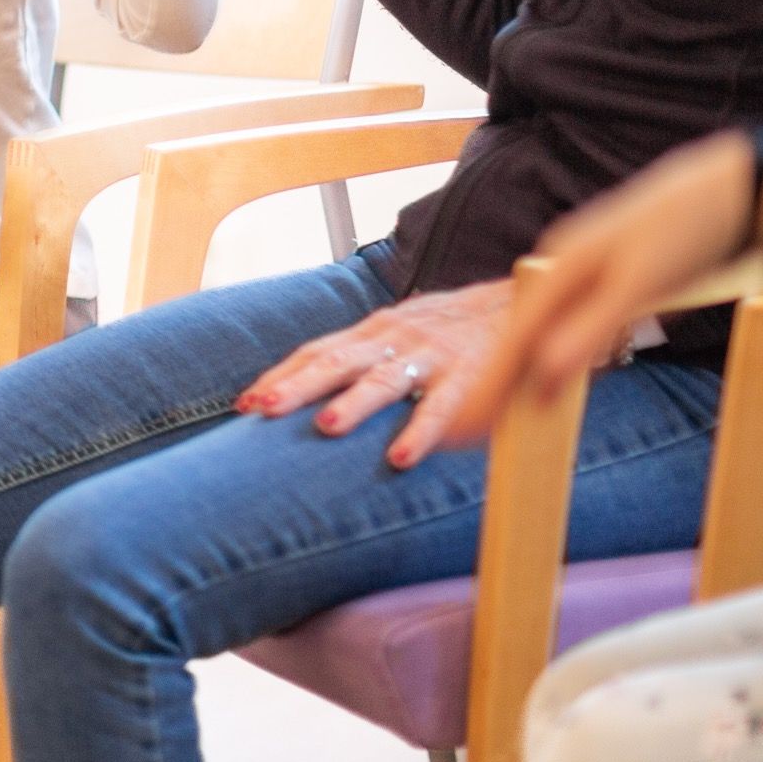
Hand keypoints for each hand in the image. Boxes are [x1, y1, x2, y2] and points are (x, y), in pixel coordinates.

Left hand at [235, 280, 511, 468]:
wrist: (519, 304)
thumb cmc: (448, 329)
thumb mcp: (397, 334)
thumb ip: (359, 359)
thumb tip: (305, 391)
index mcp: (372, 333)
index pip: (315, 353)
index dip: (279, 377)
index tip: (243, 405)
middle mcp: (393, 340)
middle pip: (335, 362)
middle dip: (295, 386)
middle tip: (261, 410)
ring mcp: (429, 357)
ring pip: (384, 380)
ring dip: (355, 403)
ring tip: (328, 426)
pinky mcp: (469, 377)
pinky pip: (443, 408)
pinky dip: (422, 432)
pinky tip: (403, 457)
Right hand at [445, 130, 757, 443]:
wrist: (729, 184)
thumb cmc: (686, 227)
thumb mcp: (638, 284)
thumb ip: (589, 331)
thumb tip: (541, 381)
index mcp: (558, 273)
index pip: (511, 344)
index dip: (486, 391)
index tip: (459, 436)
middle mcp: (560, 272)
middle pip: (517, 339)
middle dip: (492, 387)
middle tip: (465, 436)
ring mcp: (584, 273)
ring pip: (540, 333)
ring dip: (517, 374)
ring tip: (496, 412)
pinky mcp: (609, 277)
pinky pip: (566, 326)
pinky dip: (551, 355)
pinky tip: (551, 370)